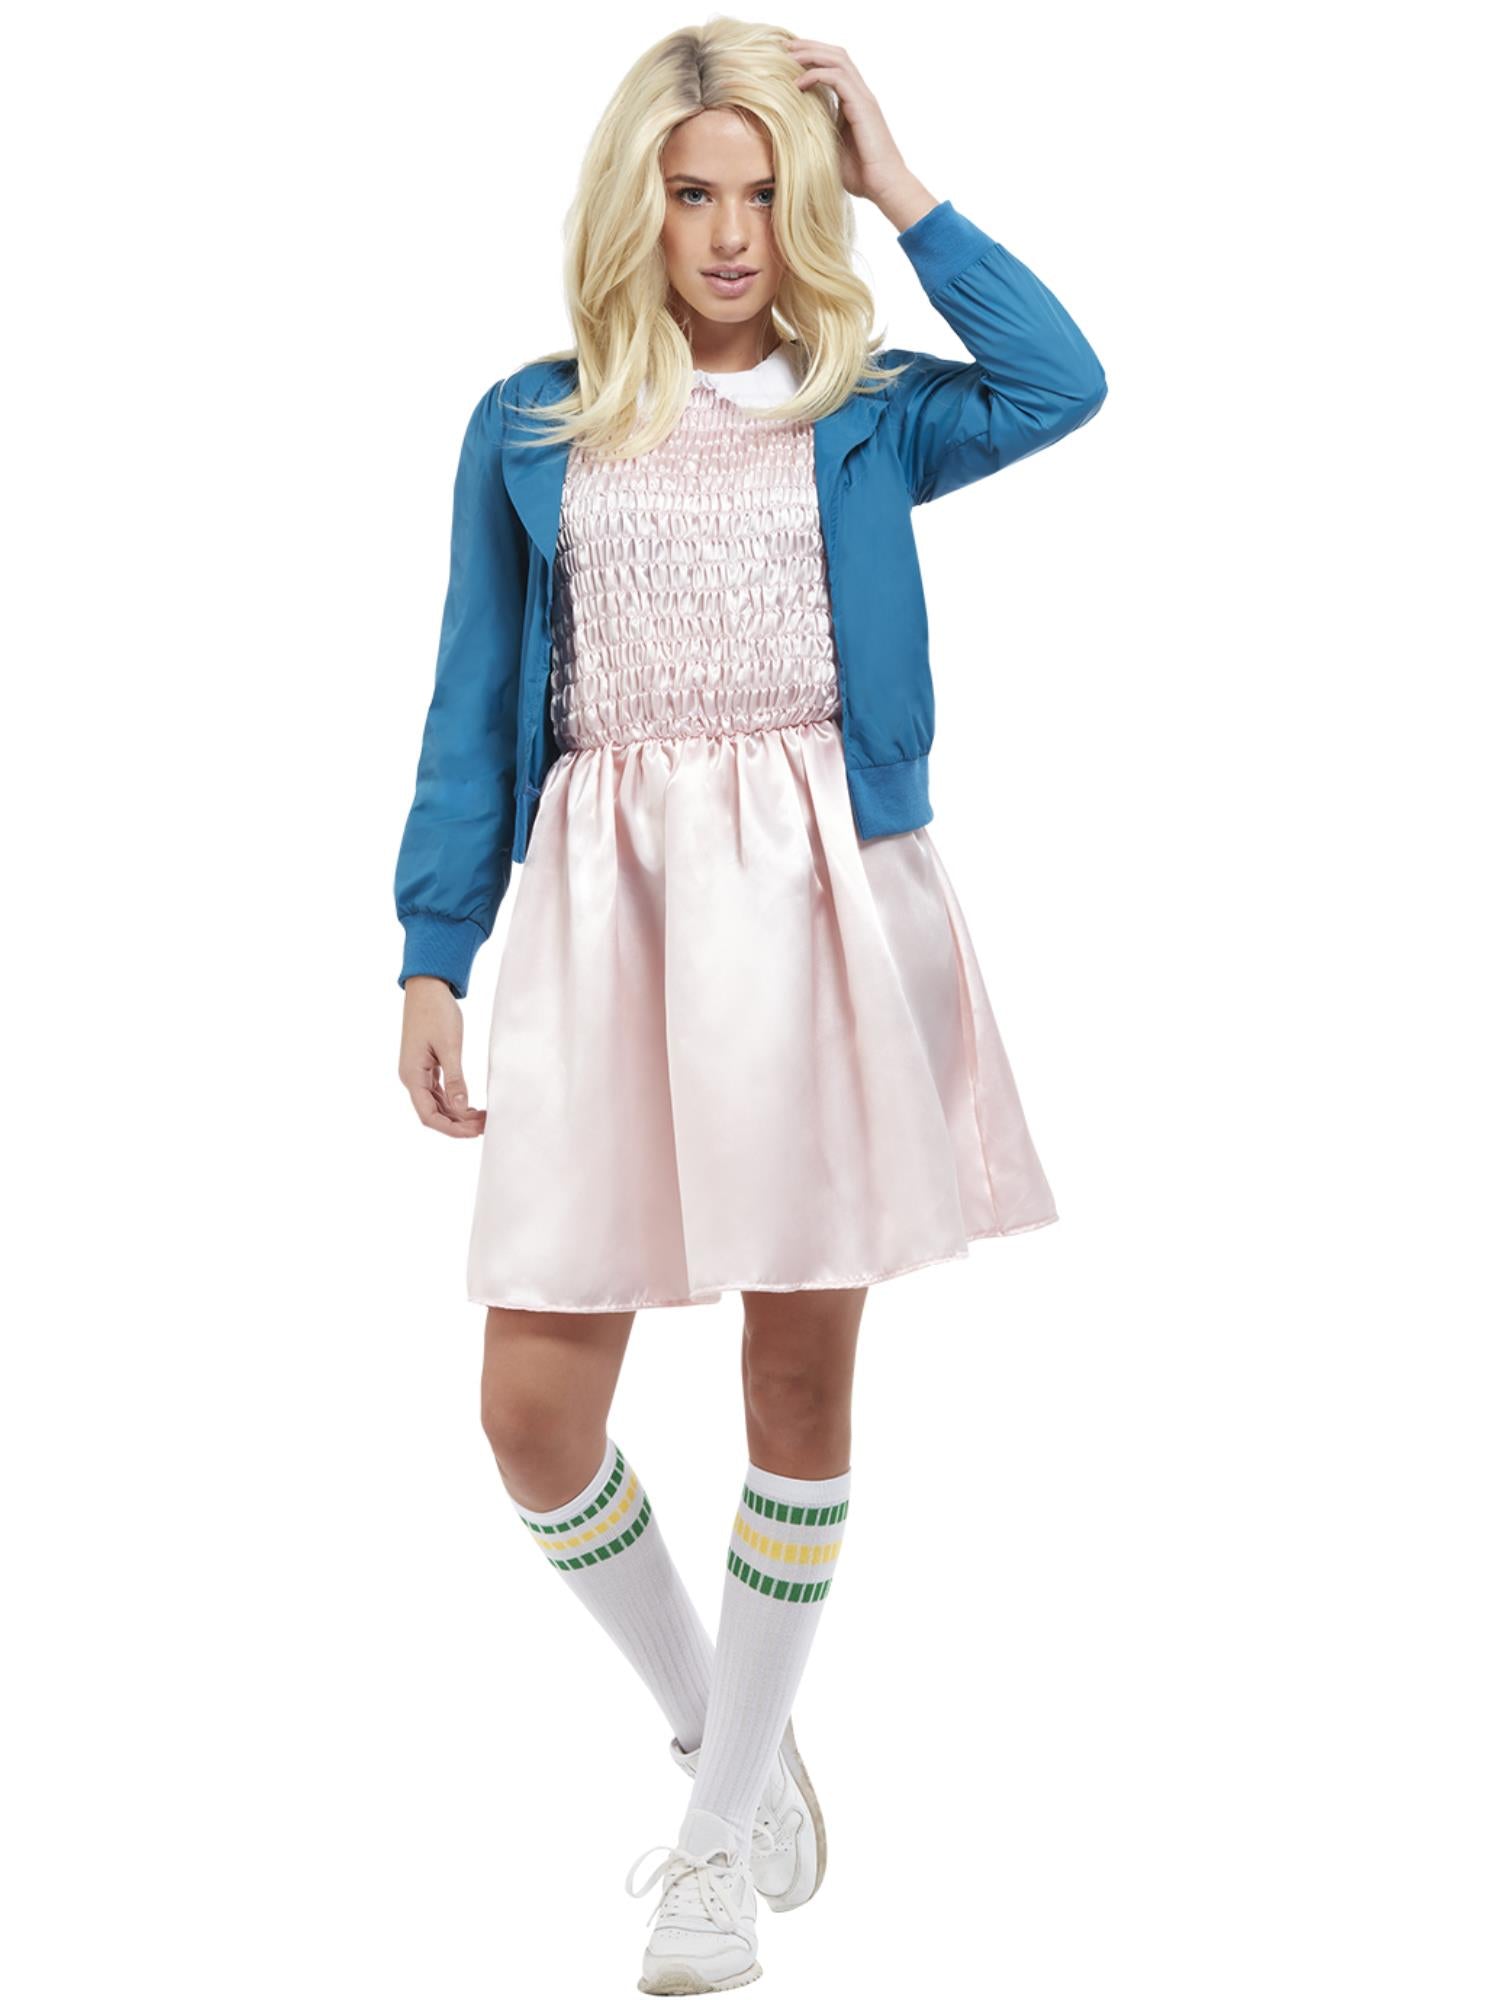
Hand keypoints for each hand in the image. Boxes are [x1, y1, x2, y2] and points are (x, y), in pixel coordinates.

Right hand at [399, 978, 485, 1135]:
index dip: (451, 1128)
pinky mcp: (426, 1066)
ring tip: (482, 1118)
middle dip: (458, 1124)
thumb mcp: (450, 1046)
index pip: (429, 1115)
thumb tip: (460, 1107)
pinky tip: (471, 1106)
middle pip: (433, 1113)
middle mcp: (412, 1078)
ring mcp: (418, 1072)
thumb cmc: (436, 1012)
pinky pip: (439, 1092)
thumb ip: (455, 1078)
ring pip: (437, 1104)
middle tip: (485, 1126)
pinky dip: (454, 1101)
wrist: (427, 988)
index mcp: (412, 1075)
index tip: (474, 1132)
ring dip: (457, 1114)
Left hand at [782, 37, 924, 212]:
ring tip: (787, 57)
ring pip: (837, 59)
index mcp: (854, 101)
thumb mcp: (830, 149)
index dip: (811, 57)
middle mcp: (860, 94)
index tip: (786, 58)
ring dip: (811, 54)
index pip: (833, 66)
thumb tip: (791, 131)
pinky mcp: (863, 106)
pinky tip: (798, 84)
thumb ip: (817, 133)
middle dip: (809, 46)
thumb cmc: (861, 176)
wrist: (885, 186)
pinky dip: (816, 75)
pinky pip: (838, 78)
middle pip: (835, 54)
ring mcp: (863, 98)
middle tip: (783, 46)